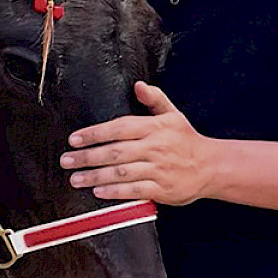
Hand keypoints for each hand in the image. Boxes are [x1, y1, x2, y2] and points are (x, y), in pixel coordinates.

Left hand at [60, 82, 216, 205]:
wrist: (211, 167)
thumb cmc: (186, 140)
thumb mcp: (173, 115)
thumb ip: (154, 99)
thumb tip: (138, 85)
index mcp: (154, 128)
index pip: (119, 128)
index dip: (94, 133)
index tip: (74, 139)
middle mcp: (155, 147)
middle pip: (115, 152)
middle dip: (88, 157)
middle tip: (66, 160)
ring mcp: (159, 169)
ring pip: (122, 172)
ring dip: (96, 176)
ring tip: (75, 179)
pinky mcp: (162, 189)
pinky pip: (135, 190)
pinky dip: (116, 191)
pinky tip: (99, 191)